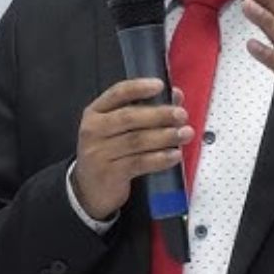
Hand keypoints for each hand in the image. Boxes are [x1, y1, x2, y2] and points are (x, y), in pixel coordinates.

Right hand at [73, 78, 189, 220]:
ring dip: (165, 136)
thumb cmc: (109, 153)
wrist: (89, 189)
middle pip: (129, 117)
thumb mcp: (117, 130)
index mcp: (95, 113)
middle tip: (181, 115)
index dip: (139, 88)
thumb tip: (175, 96)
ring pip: (137, 141)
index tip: (160, 85)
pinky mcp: (109, 173)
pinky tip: (174, 155)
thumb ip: (144, 111)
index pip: (116, 94)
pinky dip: (160, 158)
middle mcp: (93, 130)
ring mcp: (99, 152)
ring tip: (184, 134)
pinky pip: (140, 162)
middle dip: (159, 115)